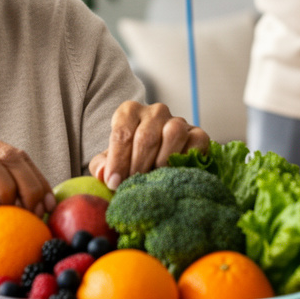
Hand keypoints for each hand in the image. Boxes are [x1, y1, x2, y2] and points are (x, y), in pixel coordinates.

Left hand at [88, 101, 209, 190]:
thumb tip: (103, 175)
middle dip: (138, 166)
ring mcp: (178, 121)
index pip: (122, 132)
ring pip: (173, 133)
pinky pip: (195, 142)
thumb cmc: (129, 160)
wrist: (156, 163)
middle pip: (146, 136)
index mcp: (129, 112)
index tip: (114, 183)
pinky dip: (185, 160)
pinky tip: (175, 174)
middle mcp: (155, 111)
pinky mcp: (198, 134)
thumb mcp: (110, 162)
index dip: (118, 160)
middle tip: (134, 186)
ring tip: (154, 181)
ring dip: (162, 162)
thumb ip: (101, 166)